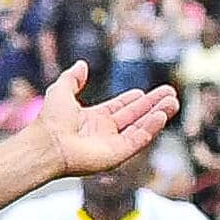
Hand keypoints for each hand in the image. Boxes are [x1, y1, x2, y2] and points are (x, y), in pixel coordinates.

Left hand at [20, 63, 180, 182]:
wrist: (47, 144)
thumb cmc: (49, 121)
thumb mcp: (60, 91)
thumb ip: (72, 78)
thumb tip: (81, 64)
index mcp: (91, 119)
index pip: (118, 108)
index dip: (132, 100)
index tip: (143, 92)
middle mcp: (103, 132)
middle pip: (134, 117)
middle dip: (152, 105)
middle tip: (170, 93)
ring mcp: (111, 144)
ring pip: (140, 127)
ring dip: (157, 114)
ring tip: (173, 101)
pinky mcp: (117, 154)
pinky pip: (138, 139)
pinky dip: (151, 128)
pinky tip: (162, 115)